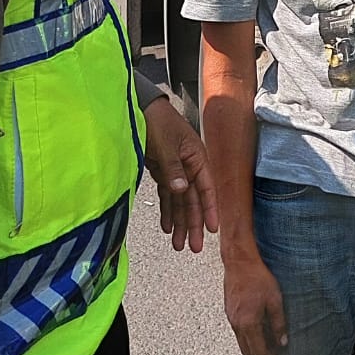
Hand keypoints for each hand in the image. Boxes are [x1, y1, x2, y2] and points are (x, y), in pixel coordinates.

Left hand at [142, 97, 219, 251]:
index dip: (210, 209)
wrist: (141, 108)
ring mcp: (176, 169)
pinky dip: (167, 211)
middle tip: (193, 246)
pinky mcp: (162, 171)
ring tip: (179, 243)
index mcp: (196, 157)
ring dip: (180, 222)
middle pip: (193, 200)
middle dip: (194, 224)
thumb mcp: (166, 145)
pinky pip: (167, 196)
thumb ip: (173, 168)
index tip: (212, 229)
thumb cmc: (158, 121)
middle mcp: (189, 166)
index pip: (206, 188)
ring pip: (180, 201)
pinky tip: (167, 226)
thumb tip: (182, 190)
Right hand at [223, 256, 287, 354]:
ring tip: (268, 344)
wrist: (239, 262)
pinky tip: (258, 330)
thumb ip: (279, 323)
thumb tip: (283, 341)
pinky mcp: (229, 312)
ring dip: (253, 348)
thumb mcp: (275, 300)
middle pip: (247, 351)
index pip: (259, 351)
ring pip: (241, 342)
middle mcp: (237, 324)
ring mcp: (231, 318)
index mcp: (248, 323)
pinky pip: (238, 332)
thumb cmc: (257, 278)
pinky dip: (248, 337)